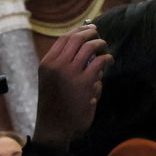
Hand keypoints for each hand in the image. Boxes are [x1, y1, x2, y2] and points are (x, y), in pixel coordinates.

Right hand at [31, 23, 111, 147]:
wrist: (54, 126)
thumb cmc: (55, 105)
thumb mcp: (51, 81)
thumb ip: (62, 65)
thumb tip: (85, 48)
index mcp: (46, 64)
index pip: (64, 39)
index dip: (79, 30)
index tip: (90, 28)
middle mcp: (56, 65)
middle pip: (77, 39)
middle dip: (91, 34)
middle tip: (99, 36)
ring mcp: (70, 73)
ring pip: (90, 47)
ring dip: (101, 45)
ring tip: (105, 50)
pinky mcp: (85, 82)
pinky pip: (100, 62)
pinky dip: (107, 60)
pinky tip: (108, 62)